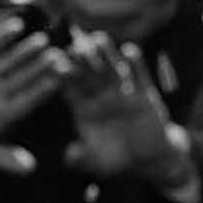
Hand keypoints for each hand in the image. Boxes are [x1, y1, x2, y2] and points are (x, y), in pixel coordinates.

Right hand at [0, 18, 63, 174]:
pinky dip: (3, 36)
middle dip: (41, 67)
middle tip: (58, 57)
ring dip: (26, 49)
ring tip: (41, 41)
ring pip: (12, 58)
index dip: (44, 90)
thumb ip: (2, 157)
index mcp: (6, 111)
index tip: (59, 83)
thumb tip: (32, 169)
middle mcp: (3, 89)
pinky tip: (17, 26)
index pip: (29, 99)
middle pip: (25, 75)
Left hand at [62, 33, 193, 188]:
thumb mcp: (98, 163)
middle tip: (75, 45)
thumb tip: (69, 154)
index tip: (55, 63)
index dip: (64, 76)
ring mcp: (122, 93)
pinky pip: (138, 76)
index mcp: (85, 110)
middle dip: (83, 60)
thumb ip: (83, 159)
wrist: (148, 157)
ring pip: (112, 69)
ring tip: (99, 38)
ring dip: (107, 54)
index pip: (72, 89)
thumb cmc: (117, 158)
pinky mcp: (143, 94)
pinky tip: (129, 50)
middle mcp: (102, 96)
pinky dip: (135, 64)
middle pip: (90, 73)